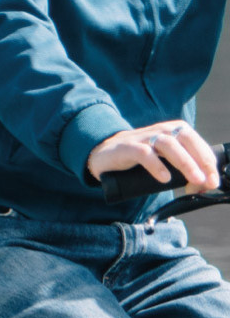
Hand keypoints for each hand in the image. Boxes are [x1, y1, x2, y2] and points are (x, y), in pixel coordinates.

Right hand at [88, 122, 219, 193]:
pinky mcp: (128, 147)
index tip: (212, 181)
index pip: (198, 144)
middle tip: (208, 181)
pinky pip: (145, 154)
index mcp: (175, 131)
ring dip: (185, 163)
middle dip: (201, 161)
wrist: (105, 154)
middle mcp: (163, 131)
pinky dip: (157, 166)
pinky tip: (164, 178)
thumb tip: (202, 186)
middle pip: (187, 141)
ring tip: (194, 180)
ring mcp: (145, 138)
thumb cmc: (138, 159)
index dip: (208, 163)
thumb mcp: (163, 160)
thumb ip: (181, 170)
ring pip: (169, 145)